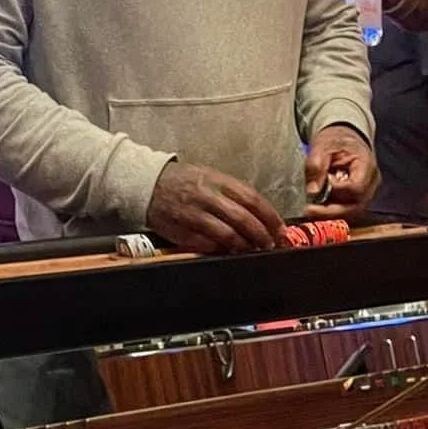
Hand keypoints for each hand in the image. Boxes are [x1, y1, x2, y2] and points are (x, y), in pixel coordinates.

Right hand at [146, 162, 283, 253]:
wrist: (147, 184)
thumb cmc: (183, 181)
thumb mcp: (210, 177)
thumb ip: (233, 194)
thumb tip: (260, 215)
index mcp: (218, 181)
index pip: (253, 199)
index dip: (270, 217)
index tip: (280, 229)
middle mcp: (208, 197)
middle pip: (244, 219)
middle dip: (262, 235)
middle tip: (271, 244)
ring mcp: (195, 215)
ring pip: (228, 235)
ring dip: (245, 245)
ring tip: (252, 249)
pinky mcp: (183, 232)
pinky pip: (208, 244)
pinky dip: (222, 249)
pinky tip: (229, 251)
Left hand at [305, 126, 378, 214]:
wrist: (345, 139)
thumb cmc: (337, 141)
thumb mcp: (322, 146)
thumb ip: (317, 165)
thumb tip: (313, 191)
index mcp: (367, 165)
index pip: (356, 187)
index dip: (337, 191)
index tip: (318, 189)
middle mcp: (371, 183)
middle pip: (355, 206)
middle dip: (331, 211)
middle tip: (310, 210)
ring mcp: (367, 193)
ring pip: (351, 212)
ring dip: (330, 213)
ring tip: (312, 208)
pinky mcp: (359, 200)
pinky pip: (347, 211)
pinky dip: (332, 211)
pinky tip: (319, 207)